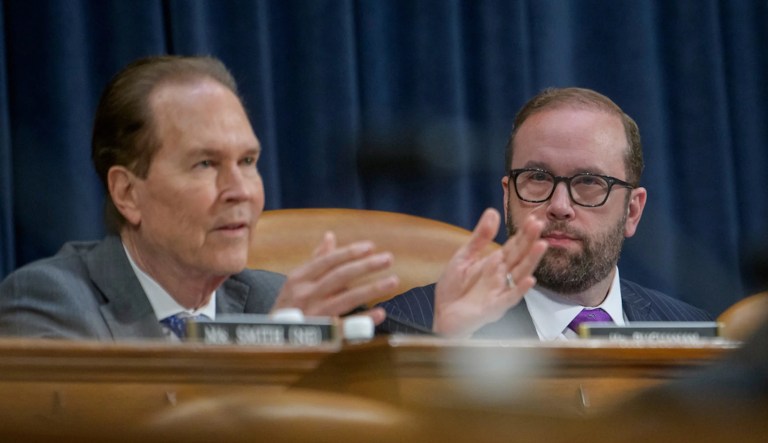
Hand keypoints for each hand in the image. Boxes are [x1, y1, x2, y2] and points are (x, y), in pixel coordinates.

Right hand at [270, 231, 396, 324]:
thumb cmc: (288, 307)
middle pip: (340, 276)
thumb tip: (330, 236)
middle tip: (388, 258)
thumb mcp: (295, 283)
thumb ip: (316, 260)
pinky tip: (381, 312)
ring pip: (346, 298)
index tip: (371, 246)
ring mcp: (314, 315)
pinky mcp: (322, 335)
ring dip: (371, 289)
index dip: (349, 252)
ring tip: (393, 281)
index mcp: (299, 279)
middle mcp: (305, 295)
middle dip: (366, 266)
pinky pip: (347, 326)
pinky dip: (364, 319)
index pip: (327, 261)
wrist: (269, 342)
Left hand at [432, 209, 546, 337]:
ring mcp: (500, 292)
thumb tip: (493, 212)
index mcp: (495, 263)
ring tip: (541, 245)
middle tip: (540, 223)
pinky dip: (519, 290)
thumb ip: (480, 237)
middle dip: (529, 240)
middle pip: (519, 256)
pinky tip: (529, 280)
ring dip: (531, 261)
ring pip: (520, 274)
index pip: (514, 245)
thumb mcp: (464, 257)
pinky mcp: (494, 308)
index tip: (534, 217)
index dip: (523, 232)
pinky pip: (509, 298)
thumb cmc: (454, 288)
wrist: (442, 315)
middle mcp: (502, 276)